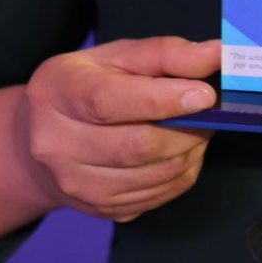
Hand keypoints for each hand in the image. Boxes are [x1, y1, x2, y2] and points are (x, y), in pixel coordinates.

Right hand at [19, 36, 220, 223]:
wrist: (44, 138)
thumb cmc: (88, 86)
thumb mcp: (118, 57)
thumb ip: (167, 54)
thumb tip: (217, 54)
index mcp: (56, 92)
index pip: (109, 102)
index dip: (163, 99)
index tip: (205, 95)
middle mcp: (55, 144)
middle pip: (136, 146)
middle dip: (188, 128)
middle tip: (210, 111)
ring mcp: (75, 184)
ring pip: (154, 175)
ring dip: (190, 151)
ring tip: (197, 128)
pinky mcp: (100, 208)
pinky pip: (159, 195)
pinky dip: (182, 172)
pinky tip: (181, 151)